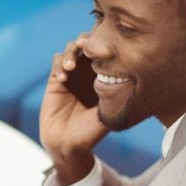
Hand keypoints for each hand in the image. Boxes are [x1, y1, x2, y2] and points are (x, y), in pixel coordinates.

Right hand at [40, 33, 109, 185]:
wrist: (67, 145)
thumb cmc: (90, 133)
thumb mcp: (107, 116)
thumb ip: (114, 102)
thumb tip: (130, 82)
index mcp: (104, 77)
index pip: (107, 52)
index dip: (106, 43)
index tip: (106, 47)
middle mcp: (88, 72)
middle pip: (88, 43)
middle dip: (87, 41)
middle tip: (86, 46)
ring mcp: (72, 74)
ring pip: (71, 49)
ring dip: (71, 52)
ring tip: (71, 67)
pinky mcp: (56, 80)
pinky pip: (57, 62)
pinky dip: (60, 64)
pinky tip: (63, 78)